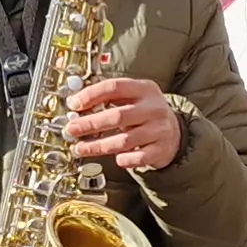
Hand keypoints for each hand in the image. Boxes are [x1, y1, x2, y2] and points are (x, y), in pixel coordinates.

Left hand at [63, 76, 183, 172]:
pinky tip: (115, 159)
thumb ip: (108, 99)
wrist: (174, 131)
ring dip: (98, 145)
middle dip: (90, 123)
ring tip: (81, 147)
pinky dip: (124, 159)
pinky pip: (139, 157)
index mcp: (144, 89)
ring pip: (124, 140)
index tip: (74, 104)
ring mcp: (159, 129)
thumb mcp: (132, 98)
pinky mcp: (161, 150)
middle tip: (72, 129)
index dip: (91, 95)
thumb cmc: (144, 113)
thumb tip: (76, 106)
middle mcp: (153, 108)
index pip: (114, 87)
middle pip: (117, 115)